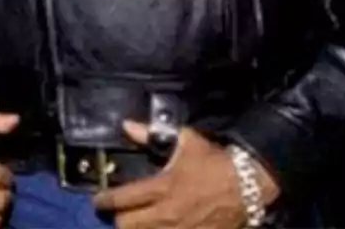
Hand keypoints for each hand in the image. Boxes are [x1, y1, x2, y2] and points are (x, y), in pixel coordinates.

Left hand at [93, 122, 279, 228]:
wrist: (246, 184)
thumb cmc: (213, 160)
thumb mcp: (184, 140)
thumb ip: (151, 134)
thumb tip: (127, 125)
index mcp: (162, 187)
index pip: (122, 199)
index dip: (104, 200)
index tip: (98, 199)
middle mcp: (166, 214)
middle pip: (126, 226)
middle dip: (117, 219)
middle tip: (116, 212)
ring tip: (133, 223)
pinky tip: (155, 228)